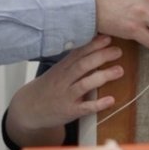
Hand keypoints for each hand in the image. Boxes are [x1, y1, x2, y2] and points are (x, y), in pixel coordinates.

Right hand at [4, 36, 123, 147]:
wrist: (29, 108)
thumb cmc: (47, 88)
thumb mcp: (57, 71)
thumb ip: (73, 61)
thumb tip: (94, 45)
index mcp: (61, 68)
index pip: (78, 53)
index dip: (93, 45)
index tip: (107, 38)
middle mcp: (63, 80)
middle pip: (82, 65)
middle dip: (101, 57)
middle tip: (118, 51)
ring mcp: (66, 96)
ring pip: (84, 84)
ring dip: (103, 76)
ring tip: (119, 70)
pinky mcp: (70, 111)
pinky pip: (85, 108)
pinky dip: (98, 104)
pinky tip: (110, 100)